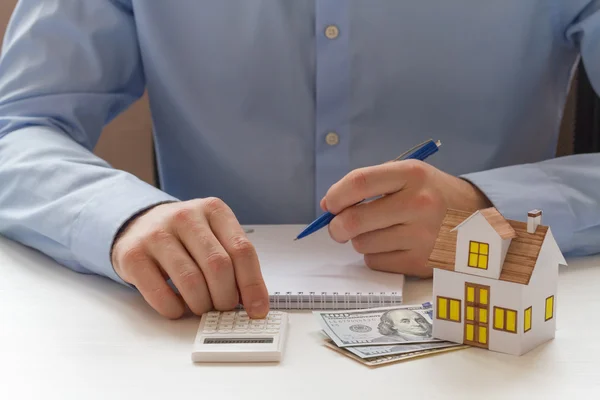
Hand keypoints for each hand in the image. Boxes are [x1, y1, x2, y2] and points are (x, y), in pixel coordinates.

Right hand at [110, 198, 268, 318]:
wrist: (139, 225)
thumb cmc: (184, 236)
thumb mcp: (214, 236)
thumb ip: (235, 262)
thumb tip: (254, 302)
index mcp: (214, 210)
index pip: (242, 250)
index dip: (252, 285)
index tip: (257, 309)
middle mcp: (186, 217)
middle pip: (218, 266)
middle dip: (226, 297)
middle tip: (224, 308)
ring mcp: (157, 234)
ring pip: (191, 281)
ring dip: (201, 305)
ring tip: (201, 307)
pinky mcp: (134, 255)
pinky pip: (161, 294)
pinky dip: (175, 309)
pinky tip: (178, 306)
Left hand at [321, 160, 491, 277]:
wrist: (479, 221)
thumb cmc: (432, 195)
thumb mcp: (409, 175)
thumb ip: (370, 184)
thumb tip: (328, 205)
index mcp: (412, 175)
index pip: (359, 183)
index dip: (336, 196)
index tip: (330, 204)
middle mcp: (419, 204)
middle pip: (354, 221)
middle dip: (336, 226)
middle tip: (338, 227)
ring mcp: (422, 237)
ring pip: (362, 244)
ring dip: (361, 240)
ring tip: (381, 231)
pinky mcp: (421, 263)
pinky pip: (376, 262)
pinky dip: (376, 256)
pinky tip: (393, 246)